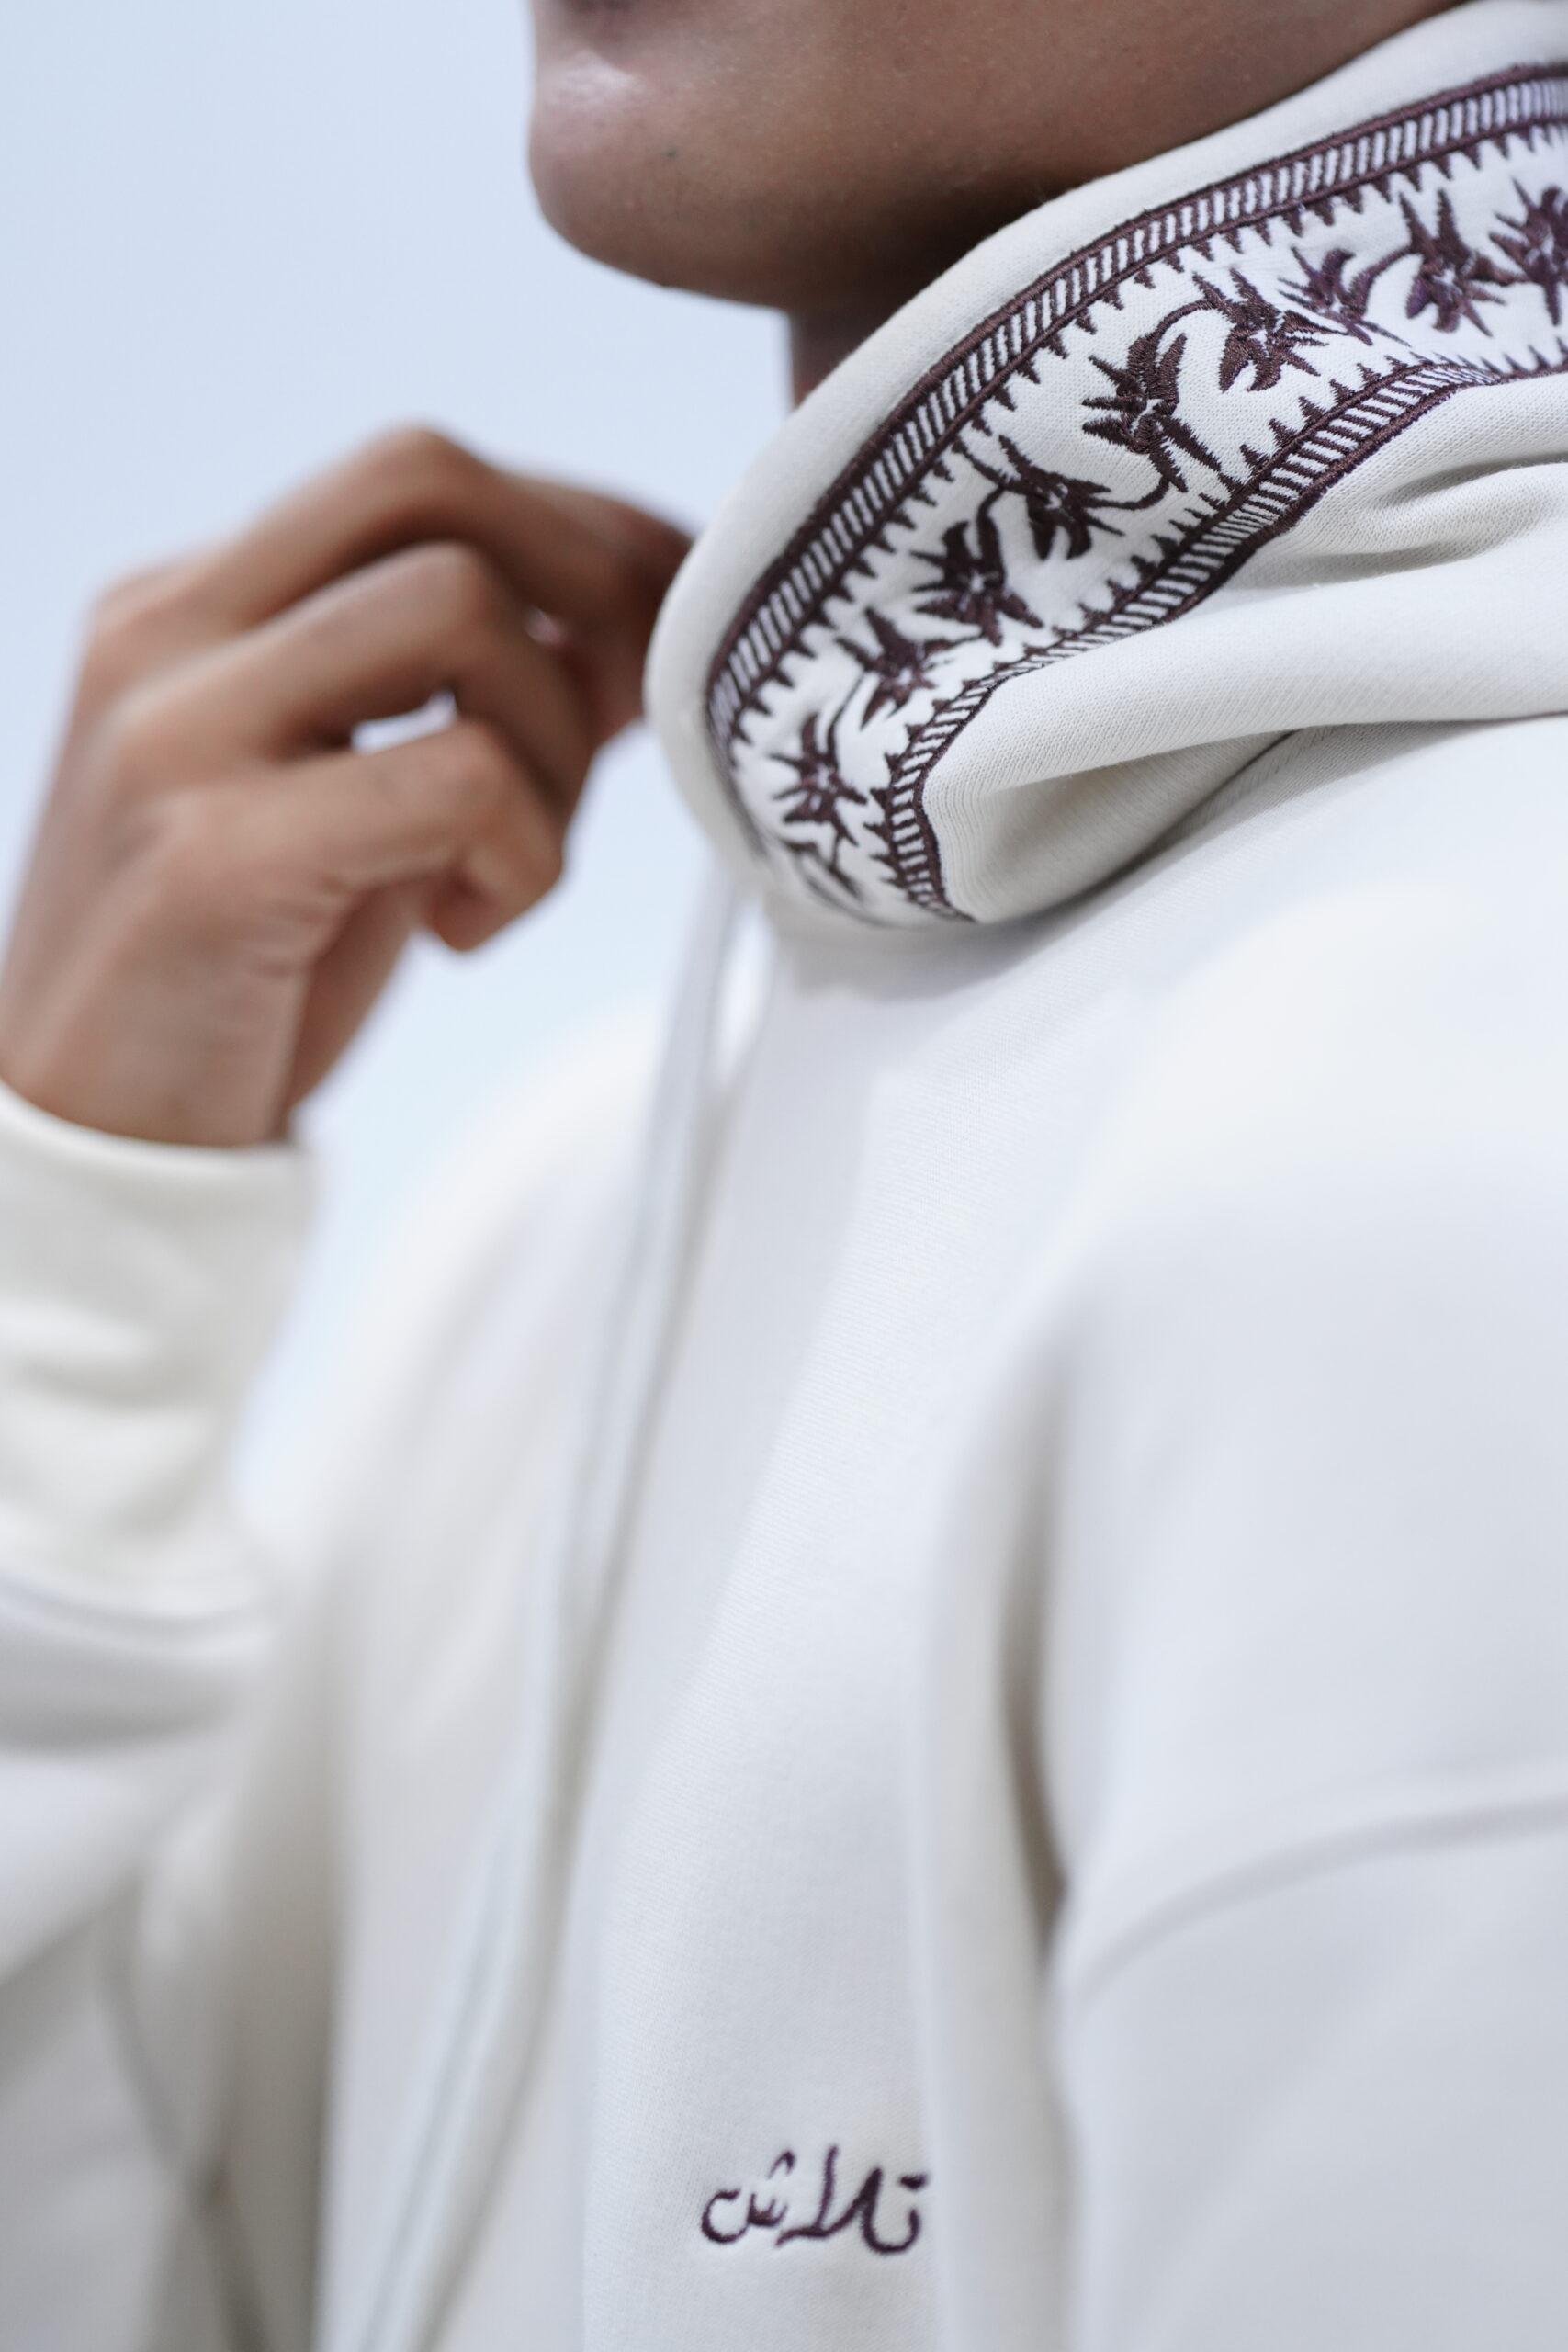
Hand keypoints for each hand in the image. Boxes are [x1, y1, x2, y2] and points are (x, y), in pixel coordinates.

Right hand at [0, 429, 688, 1146]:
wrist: (100, 1143)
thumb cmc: (238, 978)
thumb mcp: (358, 807)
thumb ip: (463, 705)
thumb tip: (626, 632)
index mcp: (189, 607)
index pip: (411, 478)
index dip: (578, 522)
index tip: (666, 608)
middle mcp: (166, 635)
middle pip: (427, 479)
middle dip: (584, 577)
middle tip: (627, 713)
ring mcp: (178, 734)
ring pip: (458, 607)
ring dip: (552, 742)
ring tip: (509, 864)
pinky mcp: (215, 856)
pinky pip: (457, 777)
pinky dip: (521, 855)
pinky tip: (465, 929)